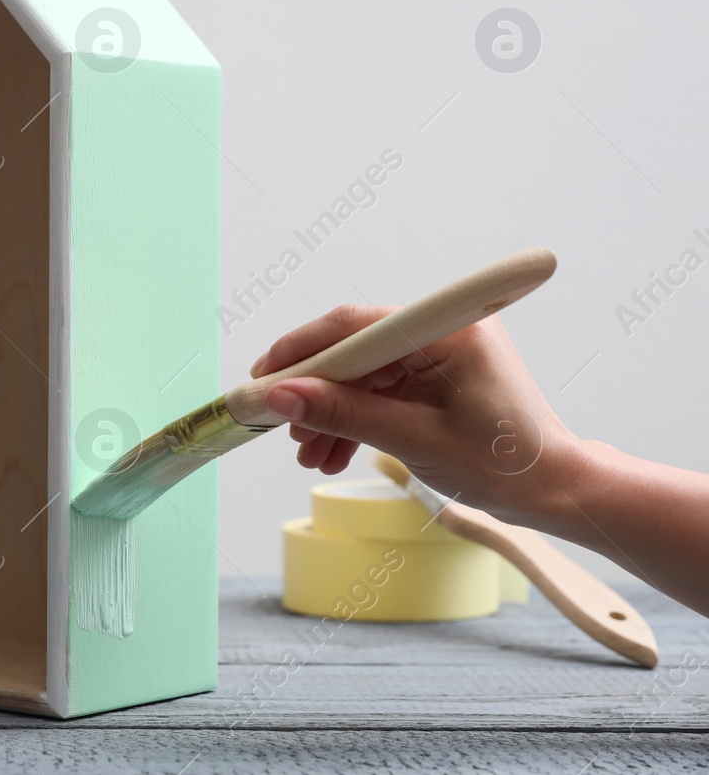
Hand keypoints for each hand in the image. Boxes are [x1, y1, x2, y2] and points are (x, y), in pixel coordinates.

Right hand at [250, 304, 586, 528]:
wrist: (555, 491)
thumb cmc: (504, 463)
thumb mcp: (413, 439)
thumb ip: (343, 414)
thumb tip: (281, 397)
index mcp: (446, 330)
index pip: (354, 325)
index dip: (302, 350)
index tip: (263, 378)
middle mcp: (440, 332)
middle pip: (353, 351)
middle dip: (315, 392)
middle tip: (283, 427)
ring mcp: (437, 355)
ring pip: (361, 376)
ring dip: (331, 413)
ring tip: (309, 452)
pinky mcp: (435, 378)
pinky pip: (379, 392)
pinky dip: (354, 420)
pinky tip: (333, 451)